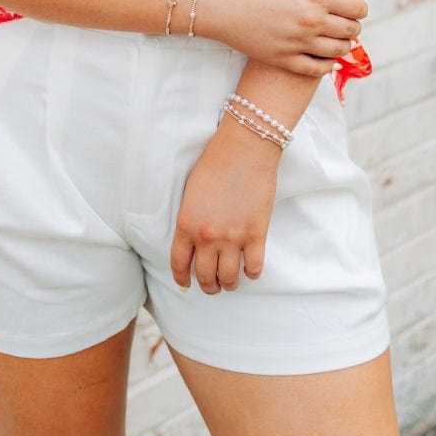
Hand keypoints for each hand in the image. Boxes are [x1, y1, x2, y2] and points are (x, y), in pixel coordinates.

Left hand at [170, 119, 279, 292]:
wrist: (244, 149)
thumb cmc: (215, 165)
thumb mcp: (191, 194)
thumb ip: (191, 221)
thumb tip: (194, 243)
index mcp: (186, 224)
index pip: (179, 264)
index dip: (182, 279)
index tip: (186, 284)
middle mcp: (207, 236)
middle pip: (205, 277)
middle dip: (208, 286)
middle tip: (212, 285)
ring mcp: (233, 238)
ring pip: (229, 279)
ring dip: (229, 284)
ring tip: (230, 281)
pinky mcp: (256, 235)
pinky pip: (254, 268)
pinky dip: (251, 273)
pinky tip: (249, 268)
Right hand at [201, 0, 366, 73]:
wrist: (217, 2)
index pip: (356, 8)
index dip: (359, 8)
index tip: (353, 7)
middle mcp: (312, 22)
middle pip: (351, 30)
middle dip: (353, 26)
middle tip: (345, 22)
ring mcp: (299, 44)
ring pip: (338, 52)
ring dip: (344, 45)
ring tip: (337, 38)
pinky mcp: (284, 60)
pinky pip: (317, 70)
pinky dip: (328, 66)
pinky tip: (328, 60)